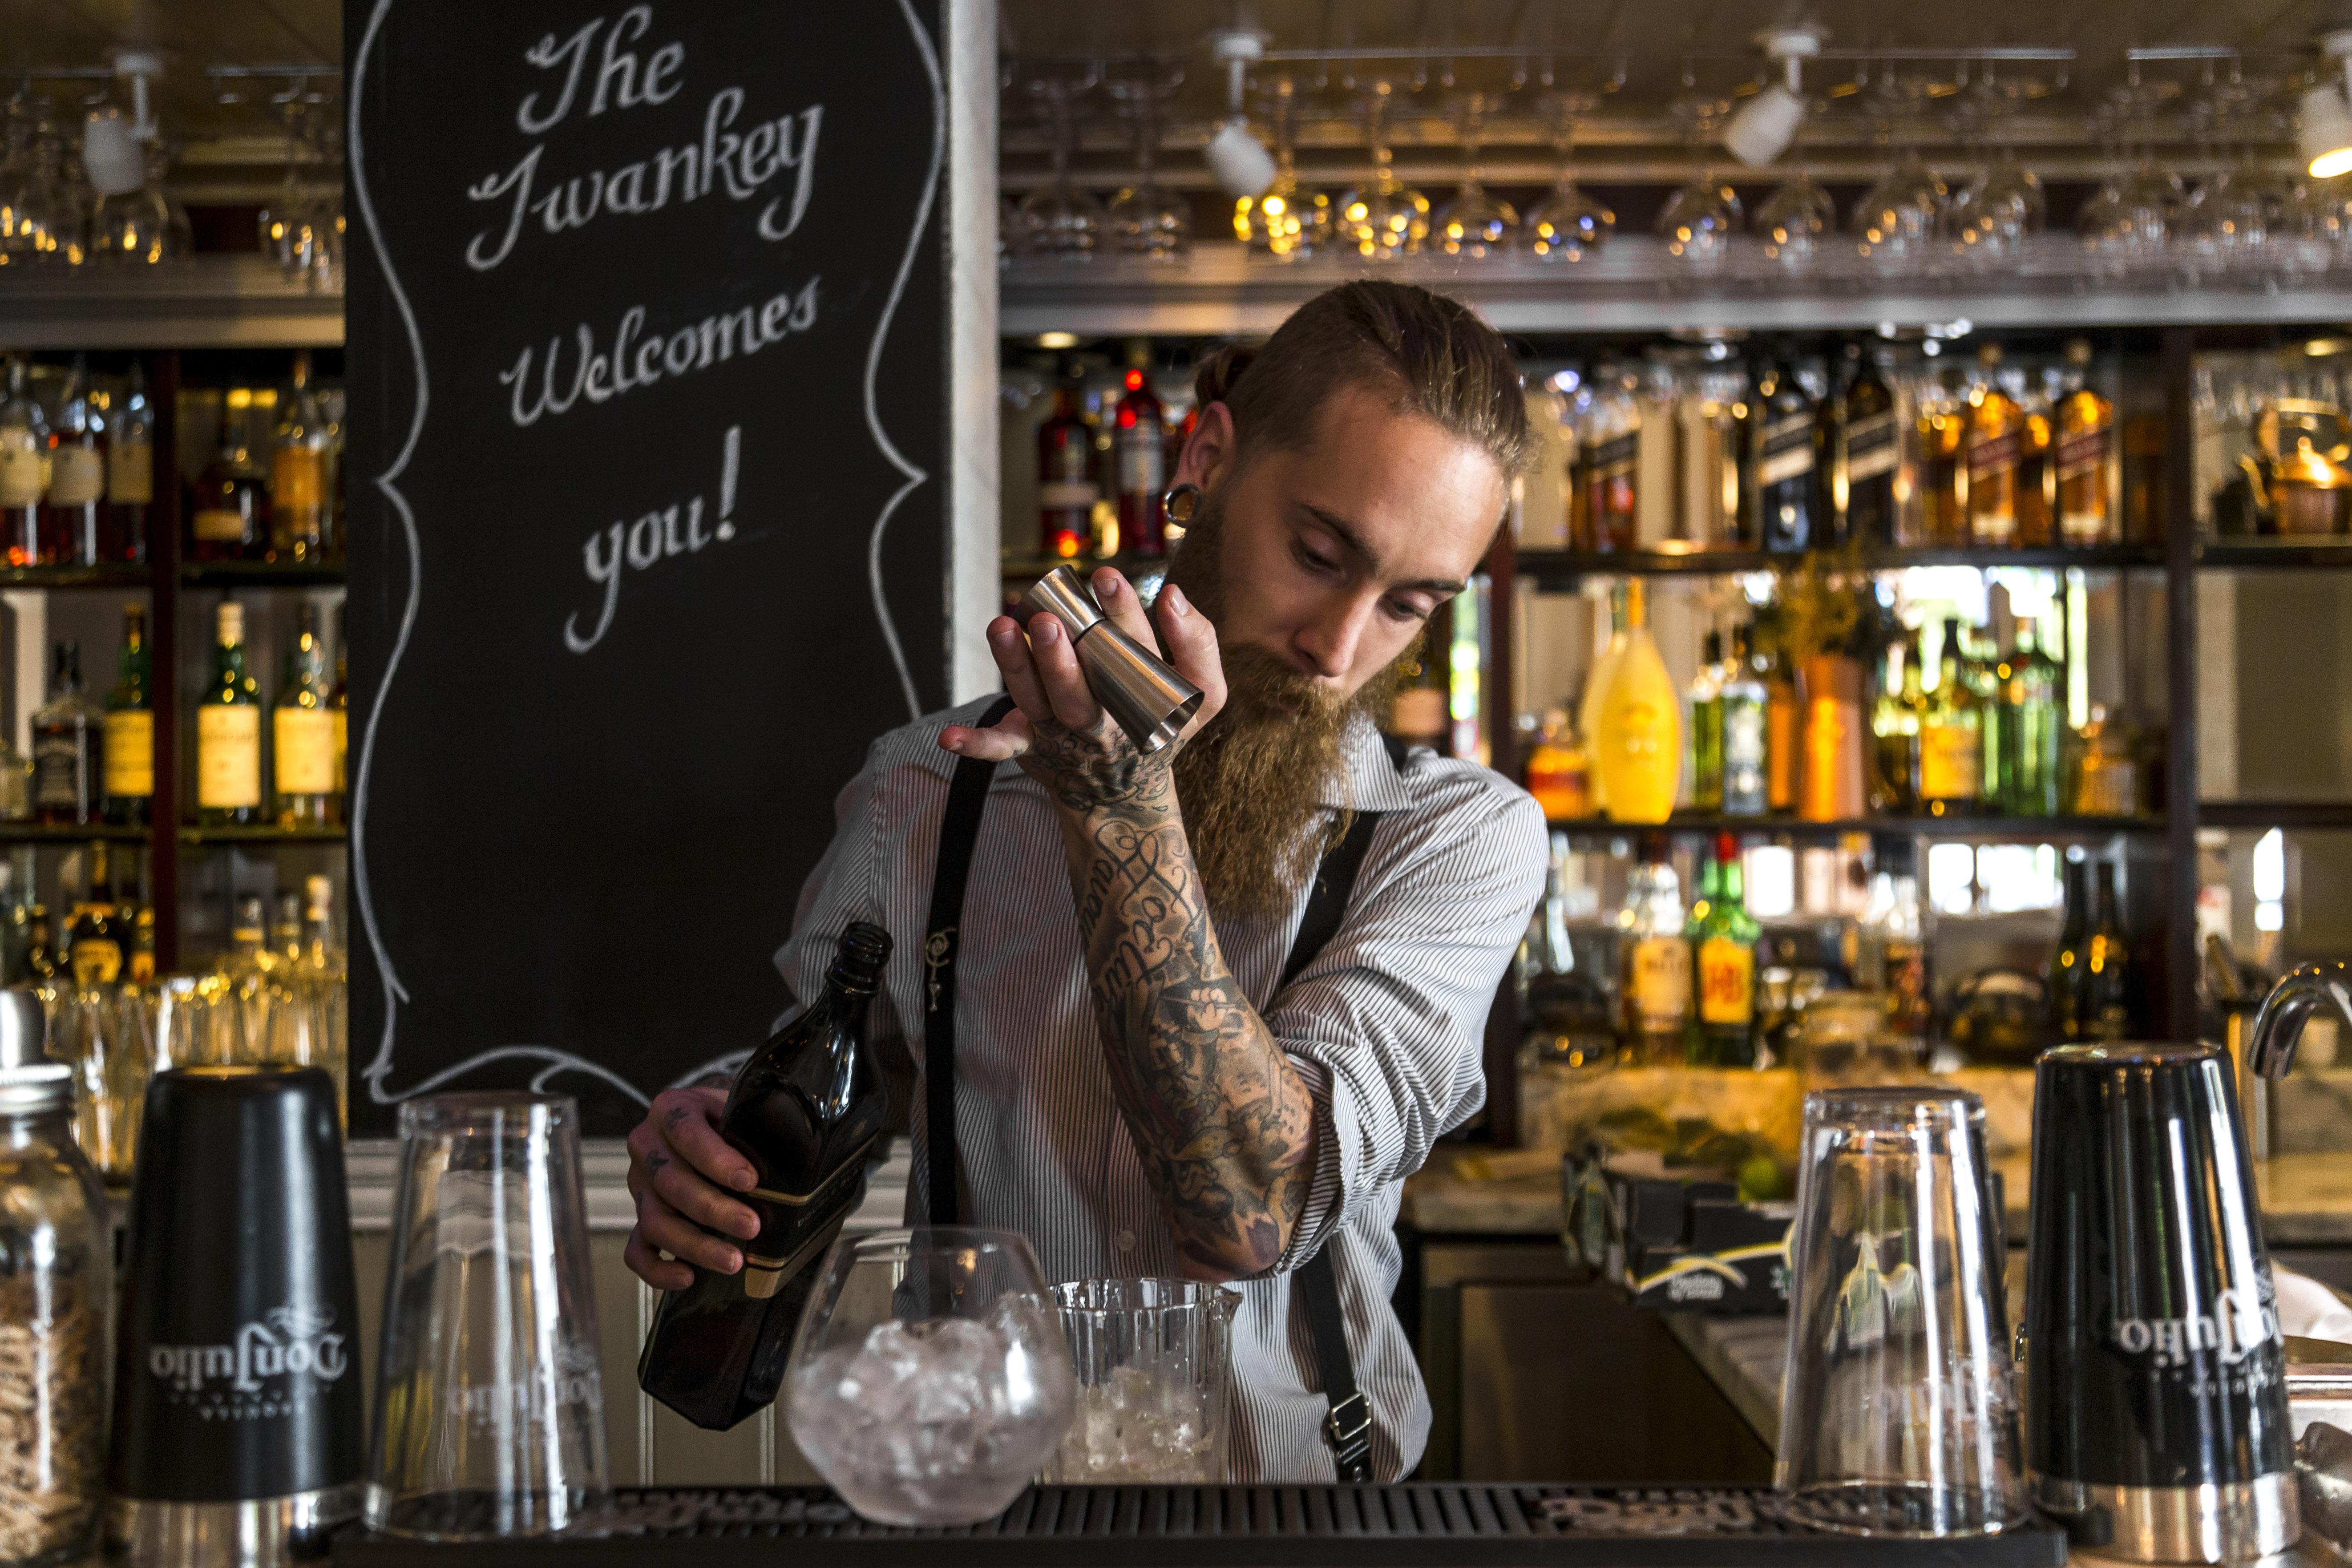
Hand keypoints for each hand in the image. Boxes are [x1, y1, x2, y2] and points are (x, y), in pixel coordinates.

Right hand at [622, 1086, 761, 1290]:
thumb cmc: (731, 1120)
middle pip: (672, 1182)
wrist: (706, 1122)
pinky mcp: (641, 1217)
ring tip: (732, 1261)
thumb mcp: (743, 1110)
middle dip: (714, 1209)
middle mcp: (648, 1146)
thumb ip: (760, 1125)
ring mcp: (641, 1185)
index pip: (687, 1133)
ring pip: (656, 1220)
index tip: (750, 1180)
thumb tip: (805, 1158)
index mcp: (671, 1109)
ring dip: (695, 1245)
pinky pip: (637, 1250)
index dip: (717, 1159)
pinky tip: (687, 1277)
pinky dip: (657, 1269)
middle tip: (751, 1226)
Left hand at [938, 568, 1225, 806]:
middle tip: (1049, 622)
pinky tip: (948, 738)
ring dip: (1016, 668)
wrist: (1125, 797)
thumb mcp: (1201, 699)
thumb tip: (1174, 594)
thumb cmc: (1159, 731)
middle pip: (1079, 693)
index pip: (1134, 655)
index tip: (1106, 578)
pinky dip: (976, 745)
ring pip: (1035, 703)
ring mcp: (1060, 735)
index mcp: (1142, 705)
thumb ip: (1199, 644)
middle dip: (1062, 659)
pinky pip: (1000, 749)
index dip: (1123, 615)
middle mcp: (1099, 723)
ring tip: (1002, 628)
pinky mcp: (1029, 745)